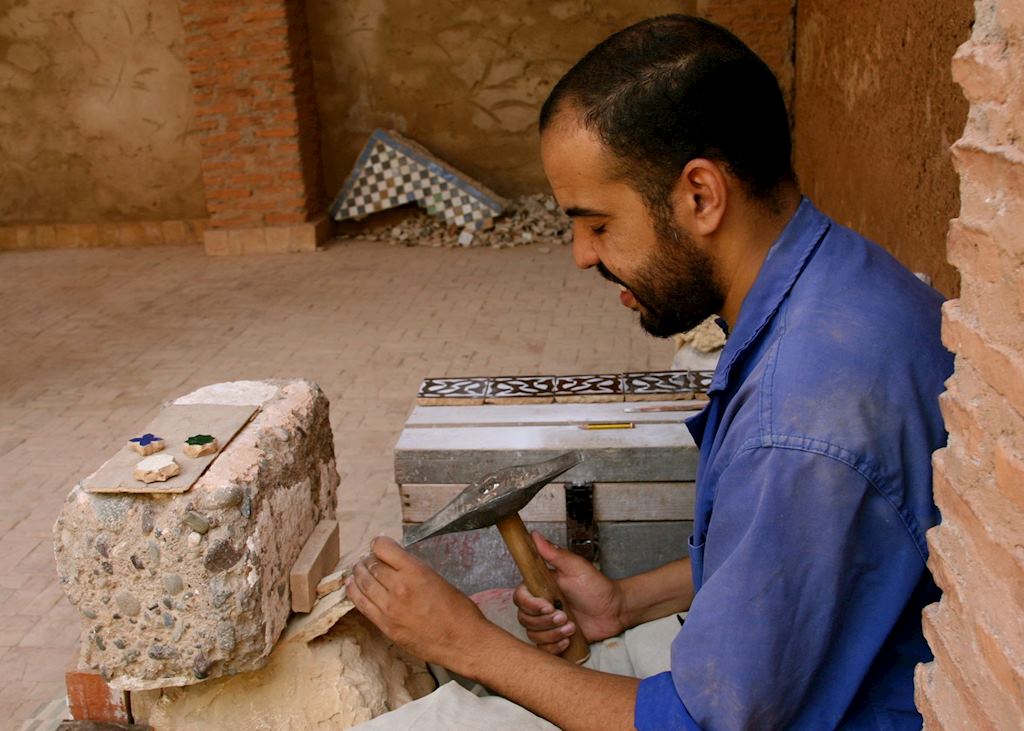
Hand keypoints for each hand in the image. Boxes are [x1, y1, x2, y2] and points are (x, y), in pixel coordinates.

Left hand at [346, 536, 489, 667]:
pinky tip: (351, 586)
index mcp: (415, 571)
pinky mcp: (385, 626)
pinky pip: (362, 605)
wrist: (463, 641)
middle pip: (372, 566)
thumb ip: (415, 571)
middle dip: (368, 560)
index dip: (379, 543)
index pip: (384, 548)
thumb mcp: (438, 579)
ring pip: (364, 584)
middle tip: (368, 559)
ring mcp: (389, 608)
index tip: (379, 545)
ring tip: (358, 570)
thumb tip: (397, 565)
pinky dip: (355, 592)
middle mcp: (399, 587)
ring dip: (359, 574)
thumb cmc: (458, 610)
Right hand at [514, 532, 625, 652]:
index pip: (520, 597)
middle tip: (566, 616)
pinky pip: (543, 648)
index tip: (547, 605)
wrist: (615, 610)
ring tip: (572, 627)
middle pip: (524, 618)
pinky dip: (555, 646)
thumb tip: (535, 535)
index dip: (529, 604)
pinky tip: (569, 639)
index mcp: (541, 587)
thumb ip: (554, 554)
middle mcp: (541, 605)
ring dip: (552, 633)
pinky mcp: (555, 638)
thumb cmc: (597, 587)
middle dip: (545, 621)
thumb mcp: (577, 567)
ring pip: (533, 634)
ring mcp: (547, 623)